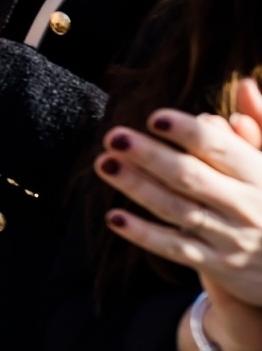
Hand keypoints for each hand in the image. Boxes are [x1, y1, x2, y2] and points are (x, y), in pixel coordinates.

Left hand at [96, 79, 261, 350]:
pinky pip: (176, 248)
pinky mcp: (218, 265)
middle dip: (151, 156)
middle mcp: (246, 205)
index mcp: (260, 174)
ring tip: (104, 163)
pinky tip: (114, 218)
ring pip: (177, 210)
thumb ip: (260, 123)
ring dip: (138, 187)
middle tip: (113, 136)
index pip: (221, 149)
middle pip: (191, 177)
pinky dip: (145, 235)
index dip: (188, 132)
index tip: (154, 118)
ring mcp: (231, 238)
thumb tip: (245, 84)